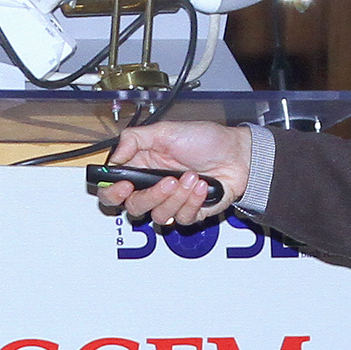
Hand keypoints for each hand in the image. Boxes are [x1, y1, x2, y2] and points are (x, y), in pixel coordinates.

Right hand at [94, 122, 250, 228]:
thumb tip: (114, 158)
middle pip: (133, 207)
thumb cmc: (206, 140)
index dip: (112, 193)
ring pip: (159, 216)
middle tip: (168, 181)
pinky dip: (194, 201)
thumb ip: (134, 140)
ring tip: (192, 176)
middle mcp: (153, 187)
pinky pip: (182, 218)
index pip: (114, 190)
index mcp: (141, 167)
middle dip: (151, 196)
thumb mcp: (165, 130)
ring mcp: (172, 202)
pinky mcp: (190, 212)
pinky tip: (202, 186)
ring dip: (178, 196)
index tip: (124, 187)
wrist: (238, 155)